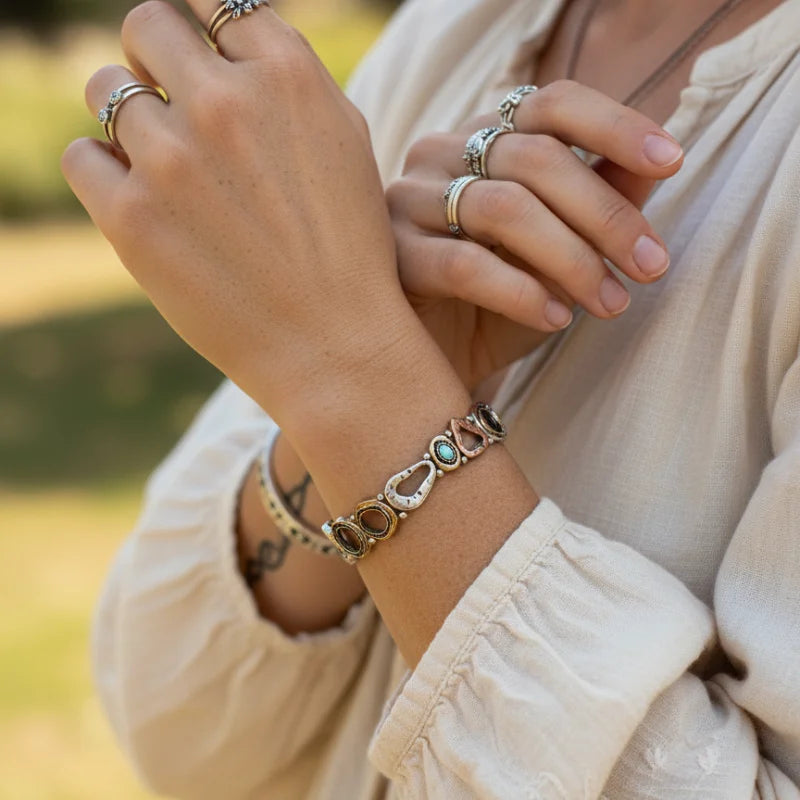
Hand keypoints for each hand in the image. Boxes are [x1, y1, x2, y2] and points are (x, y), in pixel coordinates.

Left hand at [61, 0, 415, 419]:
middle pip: (146, 26)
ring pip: (104, 88)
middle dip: (153, 58)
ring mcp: (173, 159)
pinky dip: (103, 172)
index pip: (214, 3)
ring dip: (126, 118)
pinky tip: (141, 202)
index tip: (201, 60)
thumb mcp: (345, 146)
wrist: (337, 346)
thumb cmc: (350, 250)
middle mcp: (225, 102)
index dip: (204, 31)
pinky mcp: (132, 217)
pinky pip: (82, 157)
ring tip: (161, 166)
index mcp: (287, 75)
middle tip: (166, 99)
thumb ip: (287, 83)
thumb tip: (226, 46)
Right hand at [387, 80, 683, 390]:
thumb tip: (658, 164)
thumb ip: (601, 204)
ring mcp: (408, 201)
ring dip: (572, 258)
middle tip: (652, 266)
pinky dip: (521, 292)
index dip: (614, 125)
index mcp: (486, 138)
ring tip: (611, 304)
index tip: (672, 161)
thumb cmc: (502, 306)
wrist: (439, 365)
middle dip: (606, 215)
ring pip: (505, 208)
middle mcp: (441, 154)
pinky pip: (465, 265)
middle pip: (536, 158)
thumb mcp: (565, 253)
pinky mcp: (392, 258)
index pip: (551, 104)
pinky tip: (555, 320)